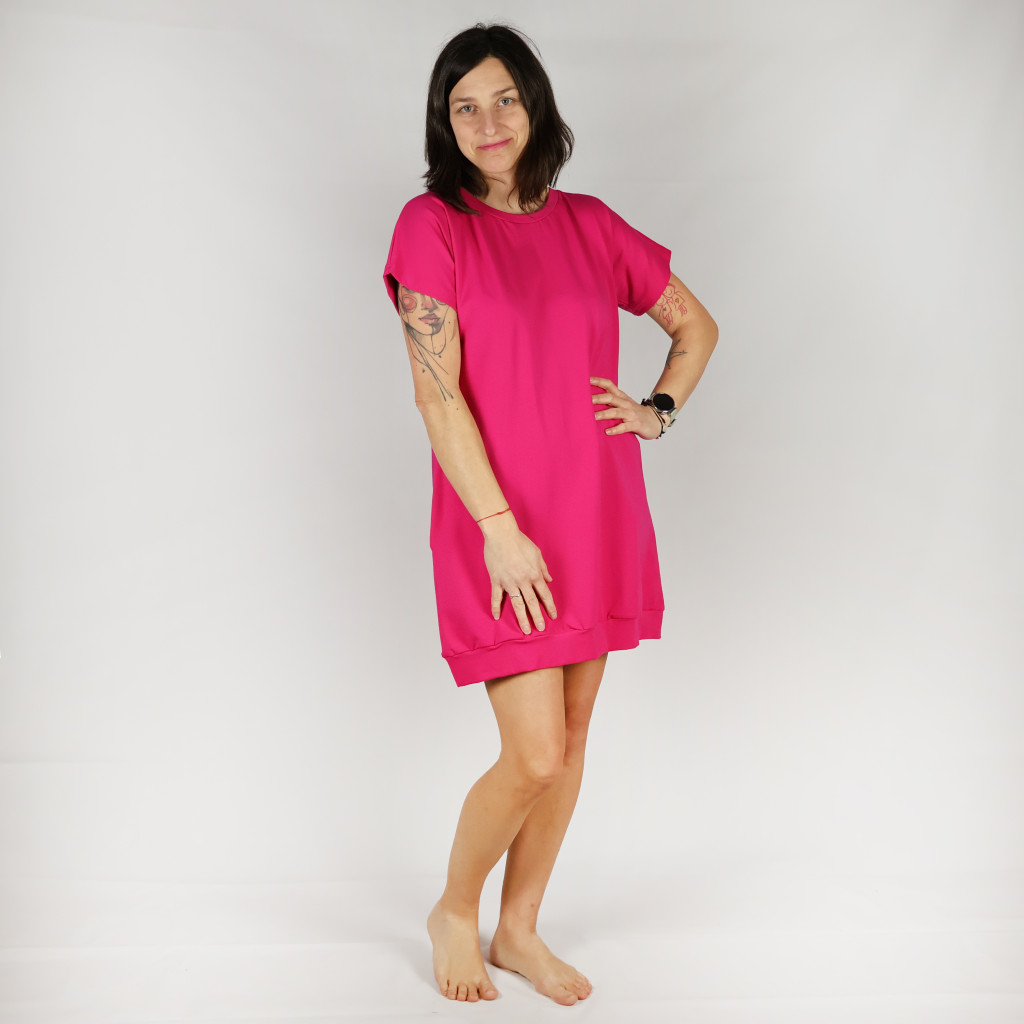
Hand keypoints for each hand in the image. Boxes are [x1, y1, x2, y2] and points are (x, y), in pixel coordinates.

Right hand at [482, 516, 556, 633]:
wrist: (501, 534)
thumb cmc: (520, 542)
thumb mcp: (537, 554)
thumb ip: (543, 568)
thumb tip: (549, 580)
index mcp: (534, 574)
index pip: (544, 594)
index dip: (549, 606)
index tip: (553, 616)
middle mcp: (523, 580)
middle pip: (532, 602)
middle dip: (537, 617)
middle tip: (540, 629)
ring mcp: (509, 582)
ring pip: (517, 603)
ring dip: (522, 618)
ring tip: (525, 630)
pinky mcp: (497, 580)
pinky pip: (496, 597)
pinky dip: (496, 607)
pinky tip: (497, 617)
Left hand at [590, 377, 662, 438]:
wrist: (655, 420)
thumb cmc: (635, 412)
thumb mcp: (623, 403)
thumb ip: (611, 401)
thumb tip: (590, 399)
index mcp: (621, 396)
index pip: (609, 385)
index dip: (599, 381)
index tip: (586, 379)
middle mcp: (625, 403)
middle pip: (611, 397)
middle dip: (598, 398)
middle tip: (585, 400)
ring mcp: (630, 414)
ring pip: (616, 412)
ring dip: (604, 414)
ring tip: (593, 417)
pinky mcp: (635, 424)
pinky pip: (624, 427)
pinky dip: (616, 429)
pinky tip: (607, 432)